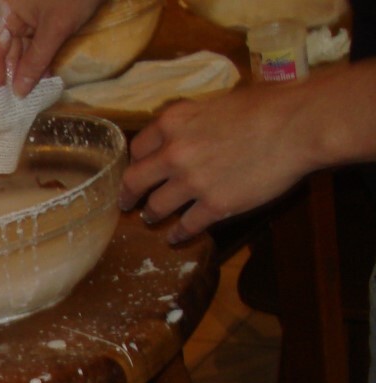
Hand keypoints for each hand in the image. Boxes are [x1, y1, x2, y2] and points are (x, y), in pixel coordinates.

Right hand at [0, 0, 104, 94]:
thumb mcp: (56, 29)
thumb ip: (36, 61)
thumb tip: (20, 92)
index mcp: (6, 12)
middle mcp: (12, 14)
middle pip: (6, 52)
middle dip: (13, 78)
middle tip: (17, 105)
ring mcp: (28, 15)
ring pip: (22, 49)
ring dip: (27, 72)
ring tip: (31, 96)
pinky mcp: (44, 16)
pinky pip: (36, 43)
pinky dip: (39, 60)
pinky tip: (44, 78)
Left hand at [120, 89, 309, 242]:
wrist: (299, 125)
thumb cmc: (269, 105)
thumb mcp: (219, 102)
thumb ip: (196, 120)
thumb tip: (192, 129)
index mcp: (174, 122)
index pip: (138, 147)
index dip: (136, 161)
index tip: (136, 169)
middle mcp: (174, 153)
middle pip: (135, 182)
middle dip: (128, 195)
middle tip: (125, 203)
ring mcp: (192, 182)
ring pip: (156, 208)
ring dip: (151, 215)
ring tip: (152, 219)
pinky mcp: (214, 206)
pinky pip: (186, 226)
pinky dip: (179, 234)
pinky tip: (177, 237)